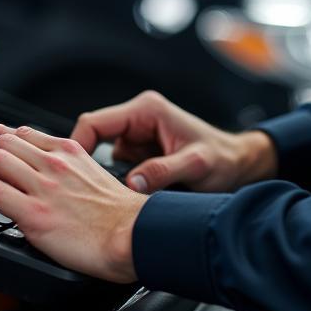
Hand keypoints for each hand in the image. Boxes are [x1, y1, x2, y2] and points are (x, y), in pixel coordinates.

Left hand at [0, 125, 144, 282]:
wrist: (134, 236)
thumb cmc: (121, 217)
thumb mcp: (94, 176)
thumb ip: (70, 171)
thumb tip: (48, 180)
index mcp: (69, 151)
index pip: (22, 133)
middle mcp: (54, 162)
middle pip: (1, 140)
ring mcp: (44, 186)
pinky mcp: (35, 213)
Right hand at [70, 90, 277, 193]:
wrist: (240, 166)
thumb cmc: (223, 159)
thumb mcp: (195, 165)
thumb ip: (163, 171)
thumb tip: (132, 184)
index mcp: (146, 111)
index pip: (94, 123)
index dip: (76, 146)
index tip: (70, 173)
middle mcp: (138, 120)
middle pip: (92, 138)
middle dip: (87, 166)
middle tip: (84, 193)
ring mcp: (138, 138)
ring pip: (101, 156)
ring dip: (103, 177)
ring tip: (109, 199)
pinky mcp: (140, 155)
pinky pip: (116, 168)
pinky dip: (116, 184)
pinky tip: (123, 199)